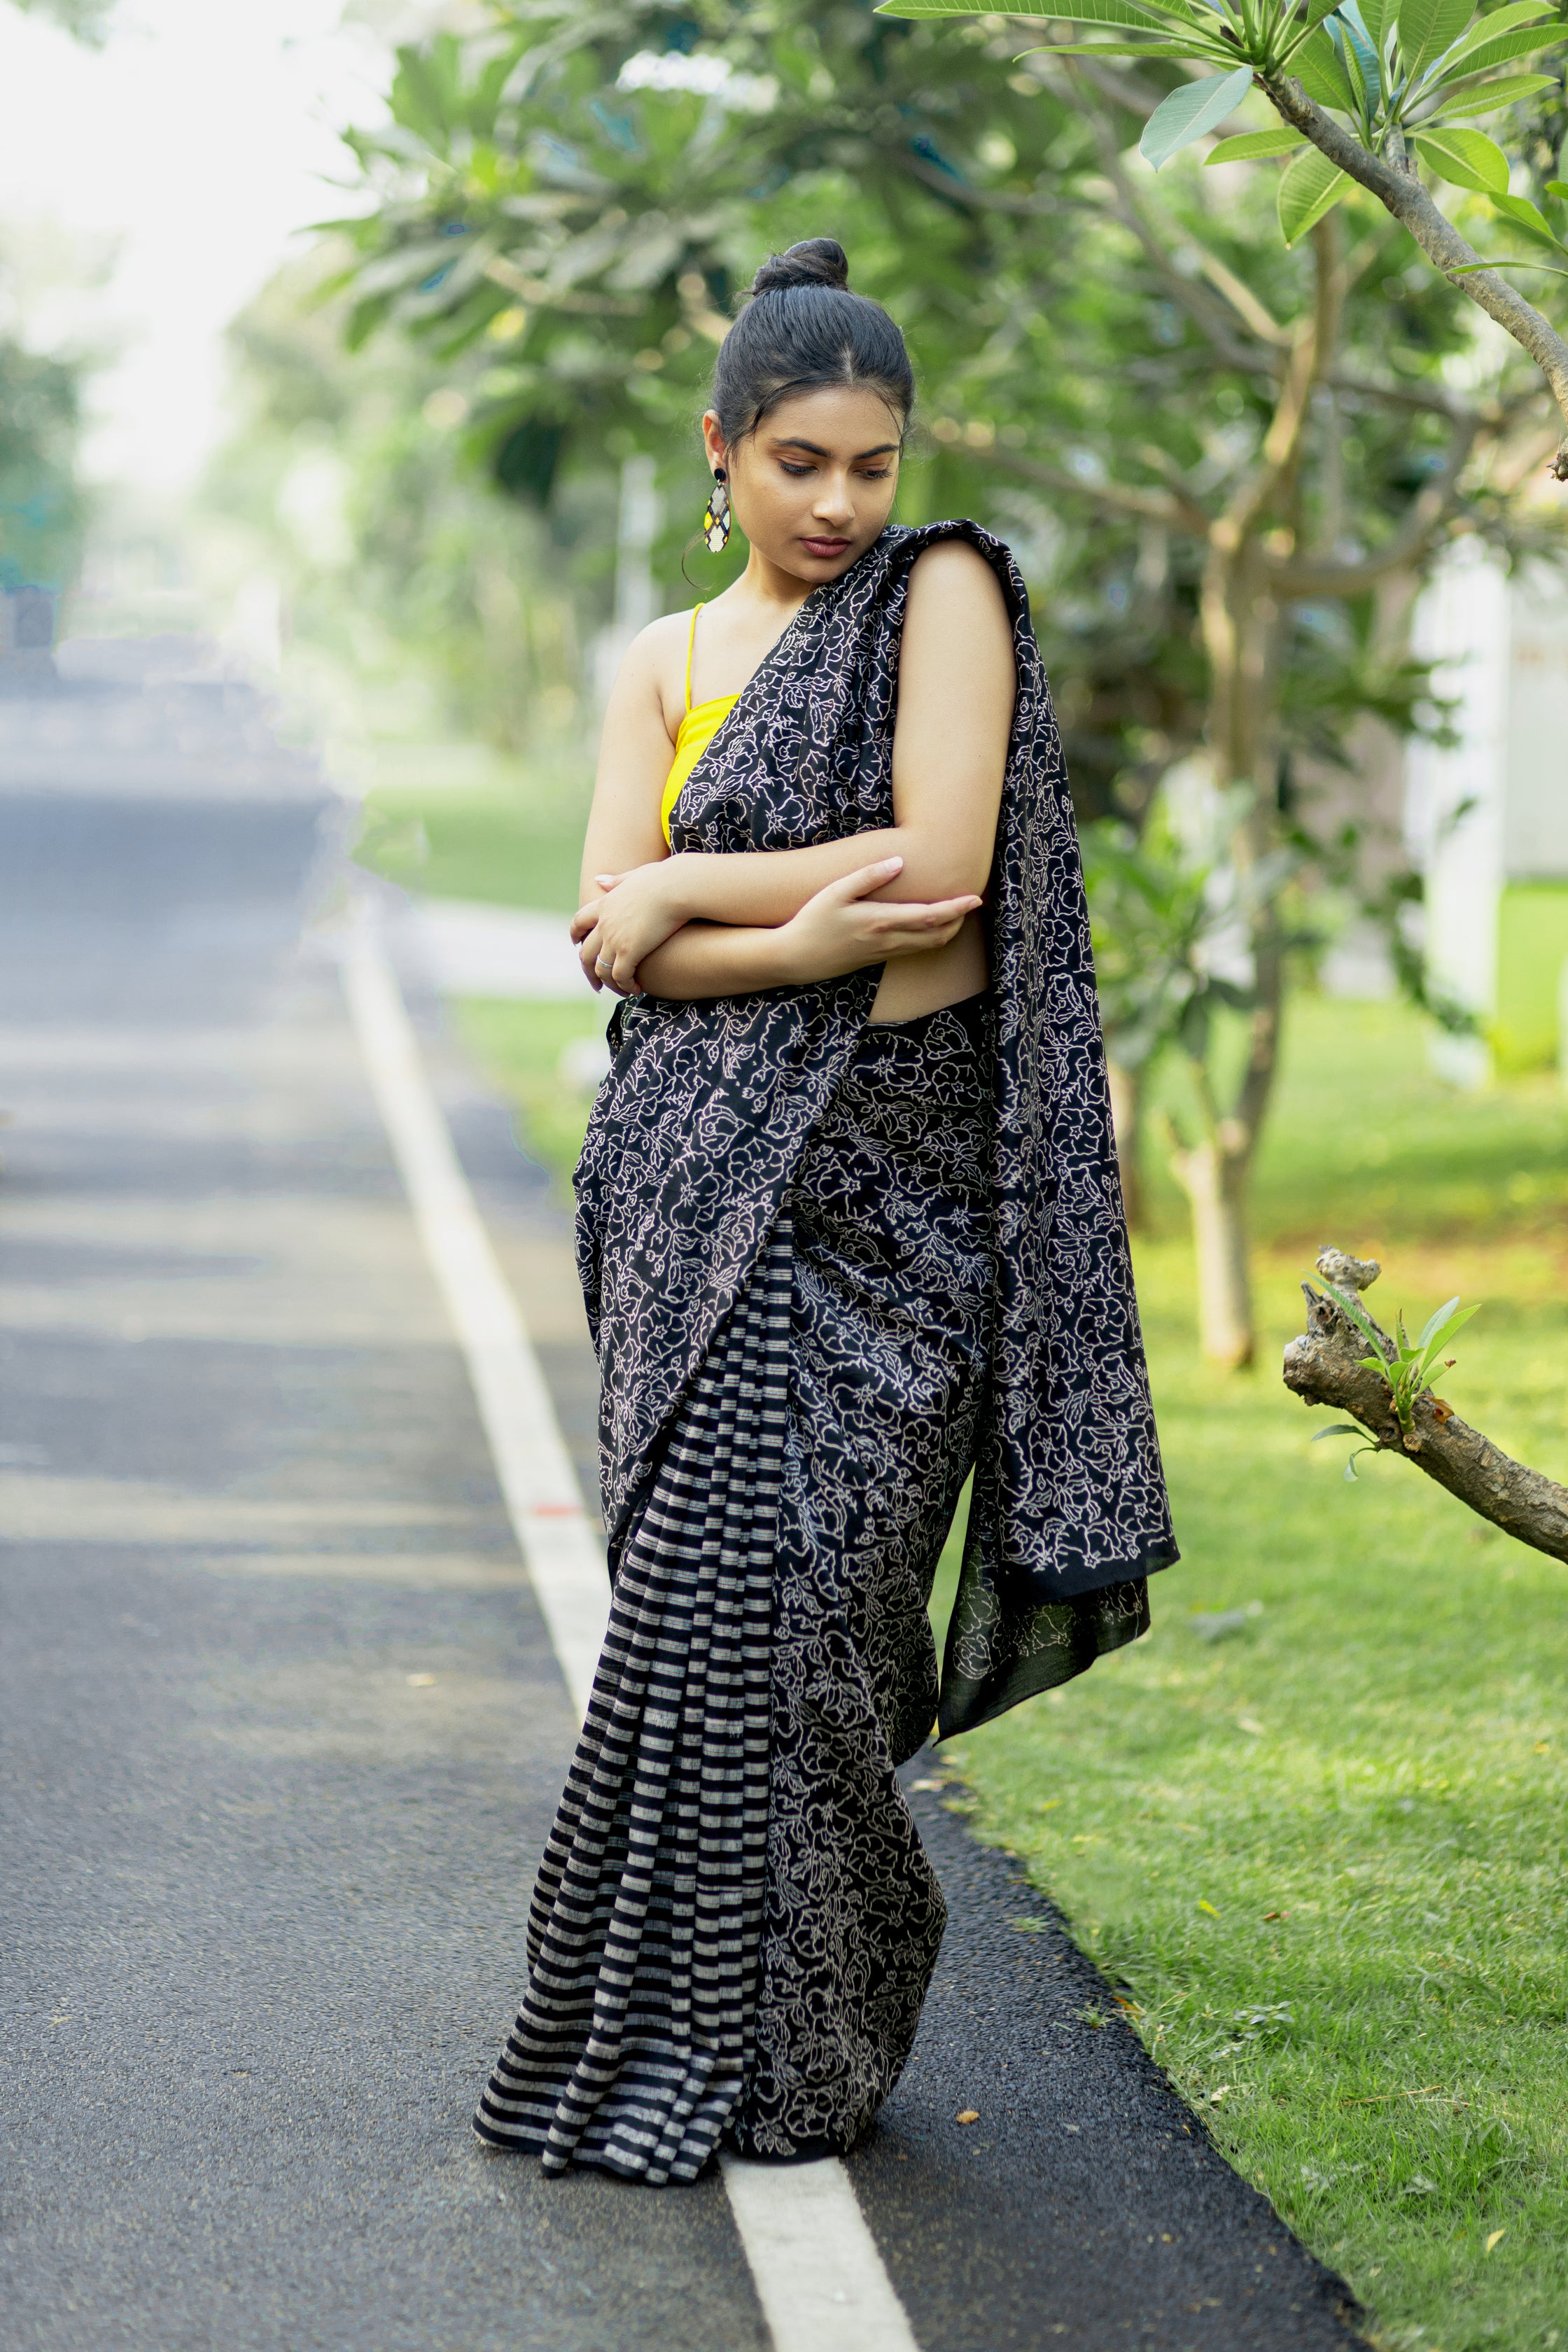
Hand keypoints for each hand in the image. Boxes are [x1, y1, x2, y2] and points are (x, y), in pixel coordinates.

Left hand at [570, 861, 686, 994]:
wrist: (677, 887)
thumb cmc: (664, 879)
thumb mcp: (634, 876)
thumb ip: (616, 881)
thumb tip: (598, 879)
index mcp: (605, 904)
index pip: (579, 922)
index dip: (575, 935)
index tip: (576, 945)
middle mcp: (604, 924)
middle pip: (586, 954)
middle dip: (589, 972)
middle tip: (597, 984)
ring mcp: (614, 939)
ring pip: (601, 970)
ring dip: (610, 984)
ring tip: (622, 991)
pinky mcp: (629, 951)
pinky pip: (620, 977)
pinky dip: (626, 986)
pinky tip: (637, 988)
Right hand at [776, 858, 980, 986]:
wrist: (797, 958)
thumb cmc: (813, 921)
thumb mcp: (835, 892)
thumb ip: (868, 876)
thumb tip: (899, 861)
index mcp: (881, 921)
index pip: (930, 916)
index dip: (956, 908)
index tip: (975, 898)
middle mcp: (888, 941)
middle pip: (938, 935)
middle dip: (959, 920)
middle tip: (970, 902)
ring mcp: (885, 953)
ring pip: (928, 945)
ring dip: (947, 930)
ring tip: (956, 912)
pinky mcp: (879, 958)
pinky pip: (915, 950)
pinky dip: (931, 938)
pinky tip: (929, 925)